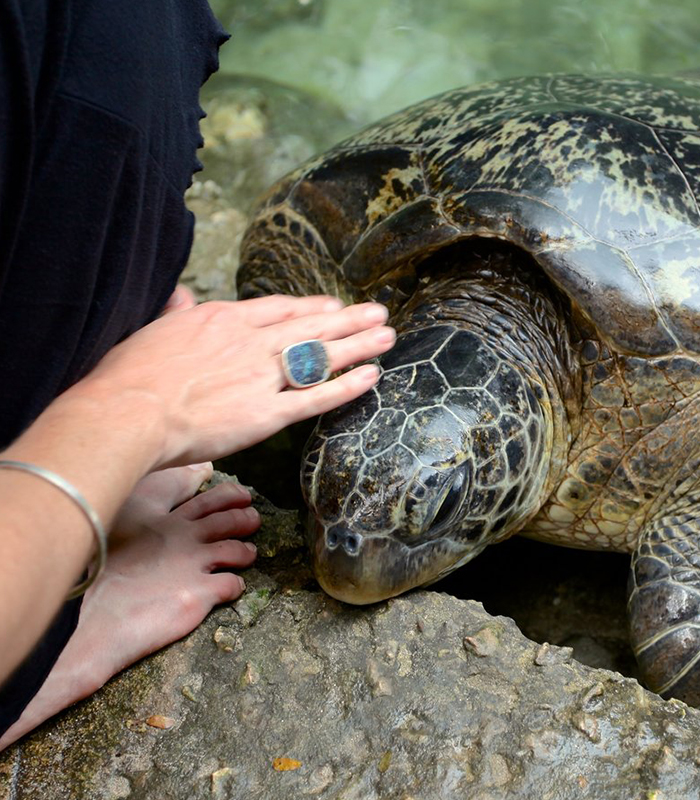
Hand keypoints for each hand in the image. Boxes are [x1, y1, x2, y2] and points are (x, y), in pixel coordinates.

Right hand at [76, 295, 394, 467]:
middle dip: (347, 318)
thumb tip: (180, 297)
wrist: (129, 411)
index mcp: (223, 319)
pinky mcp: (267, 413)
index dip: (310, 307)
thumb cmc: (129, 375)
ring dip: (358, 345)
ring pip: (321, 356)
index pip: (279, 309)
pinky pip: (316, 397)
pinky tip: (372, 376)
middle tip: (378, 312)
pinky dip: (347, 386)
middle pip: (310, 325)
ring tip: (387, 336)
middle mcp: (251, 341)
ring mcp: (262, 376)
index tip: (332, 304)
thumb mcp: (152, 328)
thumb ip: (176, 312)